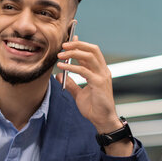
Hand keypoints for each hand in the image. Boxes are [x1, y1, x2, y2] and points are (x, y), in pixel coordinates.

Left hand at [56, 36, 132, 155]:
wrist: (101, 120)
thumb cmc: (93, 108)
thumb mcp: (79, 94)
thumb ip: (71, 84)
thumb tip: (59, 75)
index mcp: (100, 72)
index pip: (91, 53)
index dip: (80, 45)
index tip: (69, 41)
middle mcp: (103, 71)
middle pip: (92, 50)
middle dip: (77, 45)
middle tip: (63, 45)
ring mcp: (102, 76)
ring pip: (89, 56)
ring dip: (73, 53)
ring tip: (60, 54)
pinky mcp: (99, 83)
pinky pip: (84, 70)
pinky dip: (72, 67)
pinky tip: (62, 67)